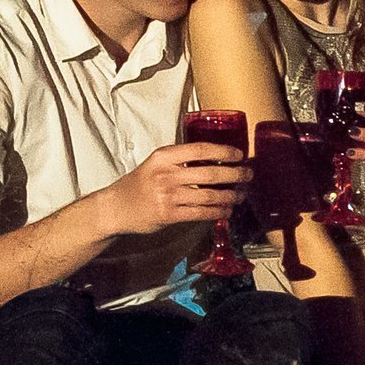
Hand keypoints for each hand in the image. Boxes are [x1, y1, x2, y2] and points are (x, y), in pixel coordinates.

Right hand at [99, 142, 249, 234]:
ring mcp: (168, 196)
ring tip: (242, 195)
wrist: (115, 207)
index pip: (201, 150)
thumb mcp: (155, 164)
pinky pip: (202, 213)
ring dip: (231, 196)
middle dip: (236, 175)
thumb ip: (179, 160)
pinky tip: (227, 210)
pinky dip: (219, 212)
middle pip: (211, 174)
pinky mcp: (169, 215)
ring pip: (210, 196)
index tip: (239, 155)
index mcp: (164, 157)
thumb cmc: (139, 184)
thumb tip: (214, 159)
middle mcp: (167, 174)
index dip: (224, 152)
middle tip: (249, 175)